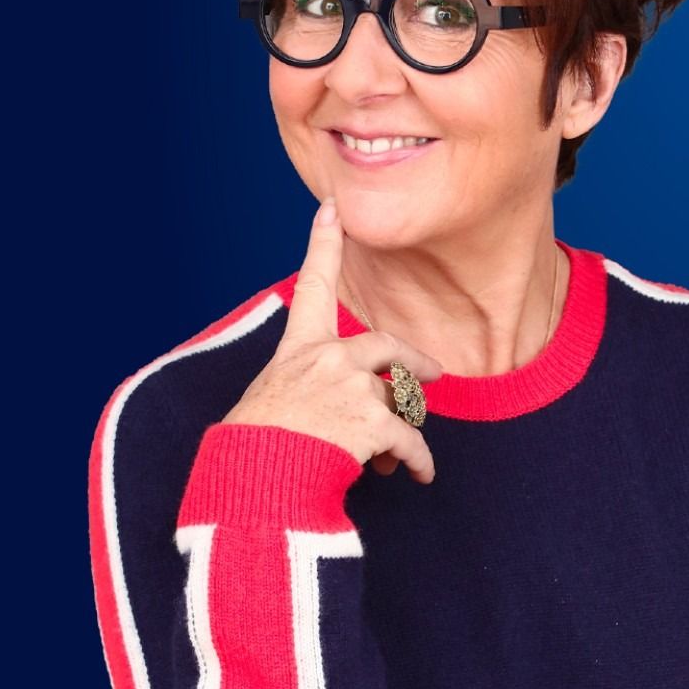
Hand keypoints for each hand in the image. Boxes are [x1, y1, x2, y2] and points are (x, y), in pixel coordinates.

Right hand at [220, 197, 441, 482]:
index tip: (331, 208)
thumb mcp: (270, 401)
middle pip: (386, 346)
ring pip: (397, 401)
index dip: (323, 244)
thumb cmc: (255, 447)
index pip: (313, 285)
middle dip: (413, 362)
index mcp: (297, 348)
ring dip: (402, 431)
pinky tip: (420, 476)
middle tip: (433, 374)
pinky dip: (418, 461)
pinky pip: (409, 439)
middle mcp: (327, 358)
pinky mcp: (372, 421)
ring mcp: (351, 386)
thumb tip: (343, 409)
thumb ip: (308, 390)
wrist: (257, 479)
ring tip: (398, 460)